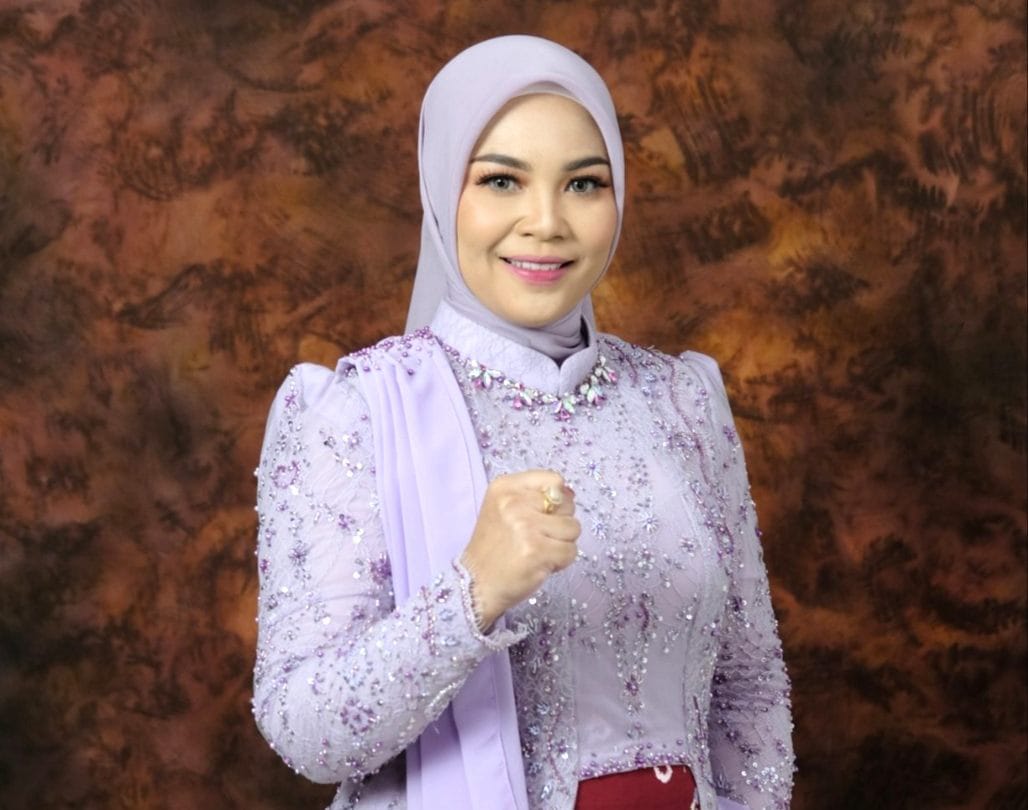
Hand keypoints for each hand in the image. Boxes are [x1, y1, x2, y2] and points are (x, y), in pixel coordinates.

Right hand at [459, 469, 578, 630]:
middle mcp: (513, 502)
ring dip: (561, 544)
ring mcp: (525, 526)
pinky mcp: (536, 551)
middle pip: (567, 505)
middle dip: (559, 524)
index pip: (553, 479)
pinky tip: (540, 564)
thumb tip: (569, 493)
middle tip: (534, 538)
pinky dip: (561, 562)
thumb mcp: (504, 508)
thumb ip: (535, 495)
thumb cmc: (495, 548)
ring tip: (537, 551)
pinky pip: (571, 551)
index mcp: (504, 487)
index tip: (541, 515)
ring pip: (573, 528)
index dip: (557, 500)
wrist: (477, 583)